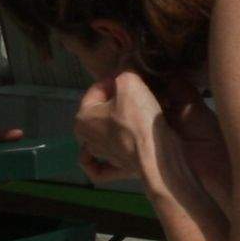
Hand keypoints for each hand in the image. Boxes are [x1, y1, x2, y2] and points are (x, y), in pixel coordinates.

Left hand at [74, 71, 165, 185]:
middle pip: (99, 112)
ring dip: (113, 127)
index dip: (115, 80)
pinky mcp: (118, 170)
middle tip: (135, 96)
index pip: (97, 89)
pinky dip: (103, 162)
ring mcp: (102, 156)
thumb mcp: (130, 83)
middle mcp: (87, 139)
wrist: (157, 154)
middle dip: (114, 102)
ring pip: (102, 137)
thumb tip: (125, 70)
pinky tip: (108, 156)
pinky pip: (104, 168)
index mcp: (82, 118)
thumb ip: (124, 72)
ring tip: (134, 118)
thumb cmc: (138, 118)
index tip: (132, 79)